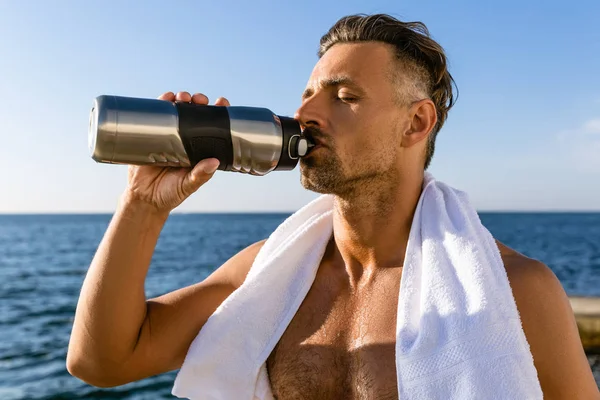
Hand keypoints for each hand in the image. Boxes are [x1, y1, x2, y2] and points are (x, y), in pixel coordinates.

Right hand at [123, 91, 230, 213]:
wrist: (143, 199)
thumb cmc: (170, 193)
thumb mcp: (188, 185)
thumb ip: (200, 175)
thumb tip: (215, 162)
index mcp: (199, 149)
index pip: (212, 127)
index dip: (218, 113)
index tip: (222, 103)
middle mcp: (185, 139)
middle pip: (195, 113)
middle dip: (199, 102)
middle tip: (200, 100)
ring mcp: (168, 135)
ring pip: (177, 110)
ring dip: (181, 99)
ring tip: (183, 97)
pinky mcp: (151, 134)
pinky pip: (156, 115)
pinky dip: (161, 103)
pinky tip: (165, 98)